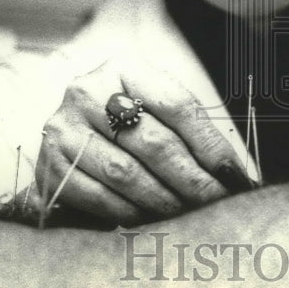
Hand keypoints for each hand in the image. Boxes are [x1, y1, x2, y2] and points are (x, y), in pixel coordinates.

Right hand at [35, 58, 253, 225]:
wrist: (74, 136)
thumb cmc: (131, 122)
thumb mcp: (159, 110)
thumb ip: (194, 133)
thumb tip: (238, 177)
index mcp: (124, 67)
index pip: (176, 104)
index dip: (209, 143)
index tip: (233, 175)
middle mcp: (88, 90)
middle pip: (153, 142)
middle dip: (192, 179)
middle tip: (217, 204)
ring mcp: (64, 126)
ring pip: (126, 173)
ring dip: (165, 201)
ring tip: (191, 215)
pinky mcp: (50, 163)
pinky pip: (100, 196)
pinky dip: (131, 213)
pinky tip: (152, 219)